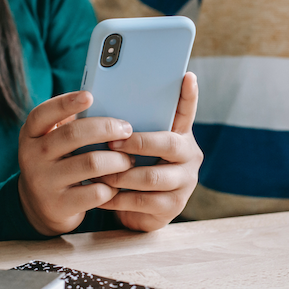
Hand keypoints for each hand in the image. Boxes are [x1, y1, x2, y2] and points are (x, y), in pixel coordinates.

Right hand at [17, 91, 135, 235]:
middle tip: (127, 130)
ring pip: (92, 163)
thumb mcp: (54, 142)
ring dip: (118, 159)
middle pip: (73, 135)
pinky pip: (96, 192)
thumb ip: (72, 125)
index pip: (43, 113)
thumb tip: (112, 105)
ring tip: (129, 159)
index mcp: (31, 134)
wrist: (40, 206)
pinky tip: (118, 184)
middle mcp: (32, 156)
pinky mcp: (59, 205)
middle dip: (107, 128)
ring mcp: (44, 182)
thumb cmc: (58, 162)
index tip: (90, 96)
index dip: (66, 103)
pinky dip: (113, 186)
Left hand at [96, 72, 202, 231]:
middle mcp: (189, 156)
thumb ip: (130, 128)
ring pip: (152, 176)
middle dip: (137, 143)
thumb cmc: (133, 169)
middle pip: (169, 144)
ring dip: (121, 174)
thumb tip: (99, 103)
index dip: (188, 95)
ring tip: (101, 172)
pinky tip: (101, 194)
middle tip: (111, 143)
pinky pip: (142, 201)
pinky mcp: (173, 207)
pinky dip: (117, 198)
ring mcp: (185, 183)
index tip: (187, 76)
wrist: (138, 212)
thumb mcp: (135, 147)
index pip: (186, 112)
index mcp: (181, 135)